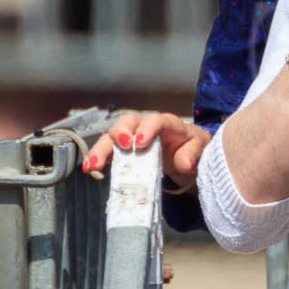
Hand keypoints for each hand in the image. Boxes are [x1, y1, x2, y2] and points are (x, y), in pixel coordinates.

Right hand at [81, 111, 211, 190]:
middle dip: (121, 132)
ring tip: (94, 164)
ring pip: (112, 136)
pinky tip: (89, 168)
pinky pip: (107, 150)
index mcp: (167, 123)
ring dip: (102, 149)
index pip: (156, 120)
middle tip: (122, 146)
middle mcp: (145, 126)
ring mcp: (132, 136)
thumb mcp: (199, 149)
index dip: (147, 129)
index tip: (141, 142)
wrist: (187, 155)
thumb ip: (192, 154)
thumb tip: (185, 163)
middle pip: (128, 122)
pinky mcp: (124, 149)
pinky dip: (97, 157)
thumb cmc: (192, 148)